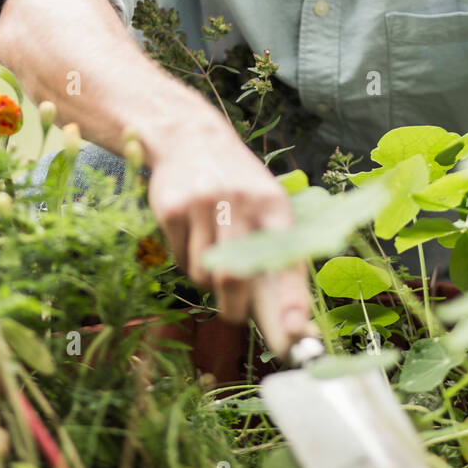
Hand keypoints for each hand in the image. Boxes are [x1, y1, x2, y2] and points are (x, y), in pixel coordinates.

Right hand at [143, 110, 313, 354]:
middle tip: (235, 314)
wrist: (189, 136)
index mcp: (274, 205)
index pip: (286, 258)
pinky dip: (186, 260)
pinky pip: (179, 259)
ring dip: (208, 279)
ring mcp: (203, 205)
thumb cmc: (237, 185)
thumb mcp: (265, 205)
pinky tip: (192, 235)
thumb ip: (277, 256)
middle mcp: (240, 203)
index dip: (291, 299)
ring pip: (203, 274)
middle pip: (236, 278)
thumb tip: (293, 324)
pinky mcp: (171, 209)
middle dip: (235, 309)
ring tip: (211, 251)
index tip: (296, 331)